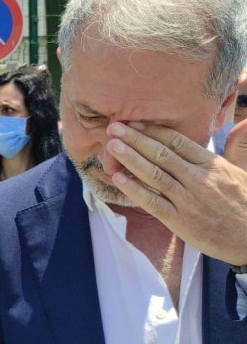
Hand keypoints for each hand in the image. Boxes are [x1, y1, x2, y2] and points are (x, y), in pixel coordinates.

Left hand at [105, 121, 246, 264]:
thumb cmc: (246, 204)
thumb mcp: (243, 171)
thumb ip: (236, 147)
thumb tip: (242, 122)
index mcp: (212, 165)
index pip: (177, 142)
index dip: (153, 131)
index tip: (134, 122)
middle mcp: (198, 179)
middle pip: (161, 154)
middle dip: (135, 139)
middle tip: (114, 127)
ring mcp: (187, 200)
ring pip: (154, 174)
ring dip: (130, 158)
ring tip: (111, 146)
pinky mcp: (179, 220)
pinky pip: (152, 202)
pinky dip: (134, 189)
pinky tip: (117, 178)